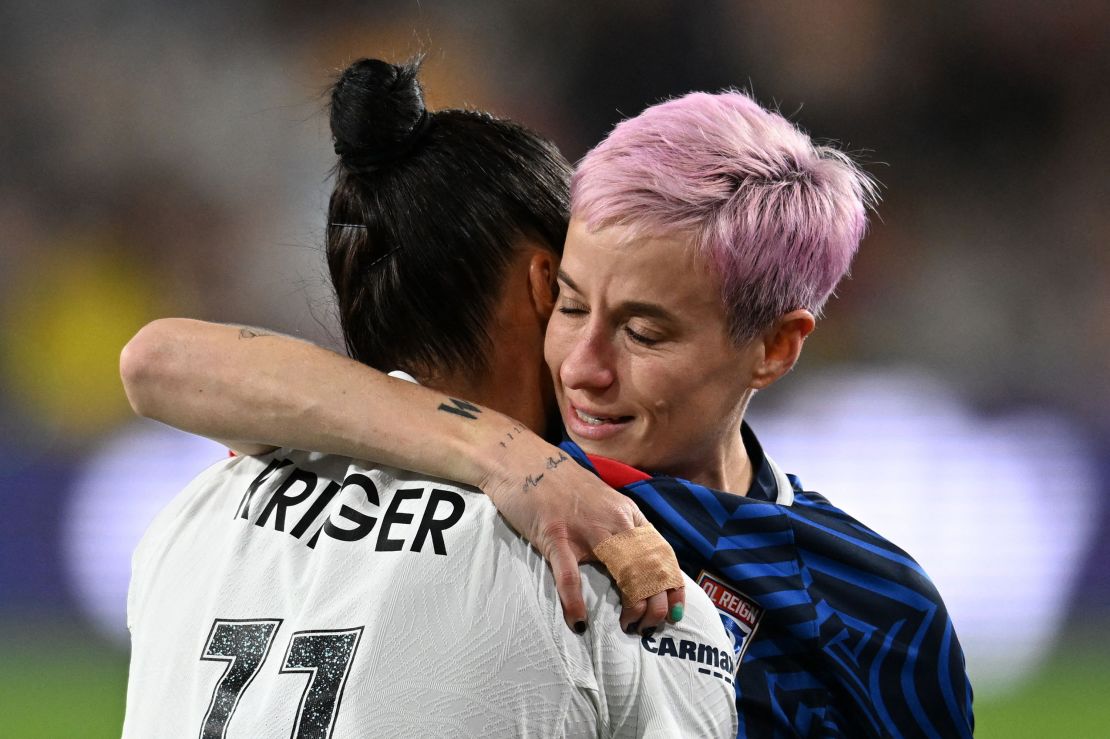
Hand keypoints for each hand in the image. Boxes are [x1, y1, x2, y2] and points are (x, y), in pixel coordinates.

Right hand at [480, 439, 685, 634]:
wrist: (525, 461)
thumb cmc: (563, 486)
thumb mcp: (604, 503)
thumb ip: (621, 528)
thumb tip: (638, 564)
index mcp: (628, 514)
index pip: (663, 554)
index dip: (673, 587)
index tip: (674, 613)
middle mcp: (614, 521)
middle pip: (649, 568)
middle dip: (655, 604)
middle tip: (647, 627)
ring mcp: (585, 529)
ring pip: (623, 572)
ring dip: (631, 606)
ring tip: (627, 627)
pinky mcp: (555, 536)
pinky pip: (569, 576)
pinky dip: (575, 602)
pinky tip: (579, 622)